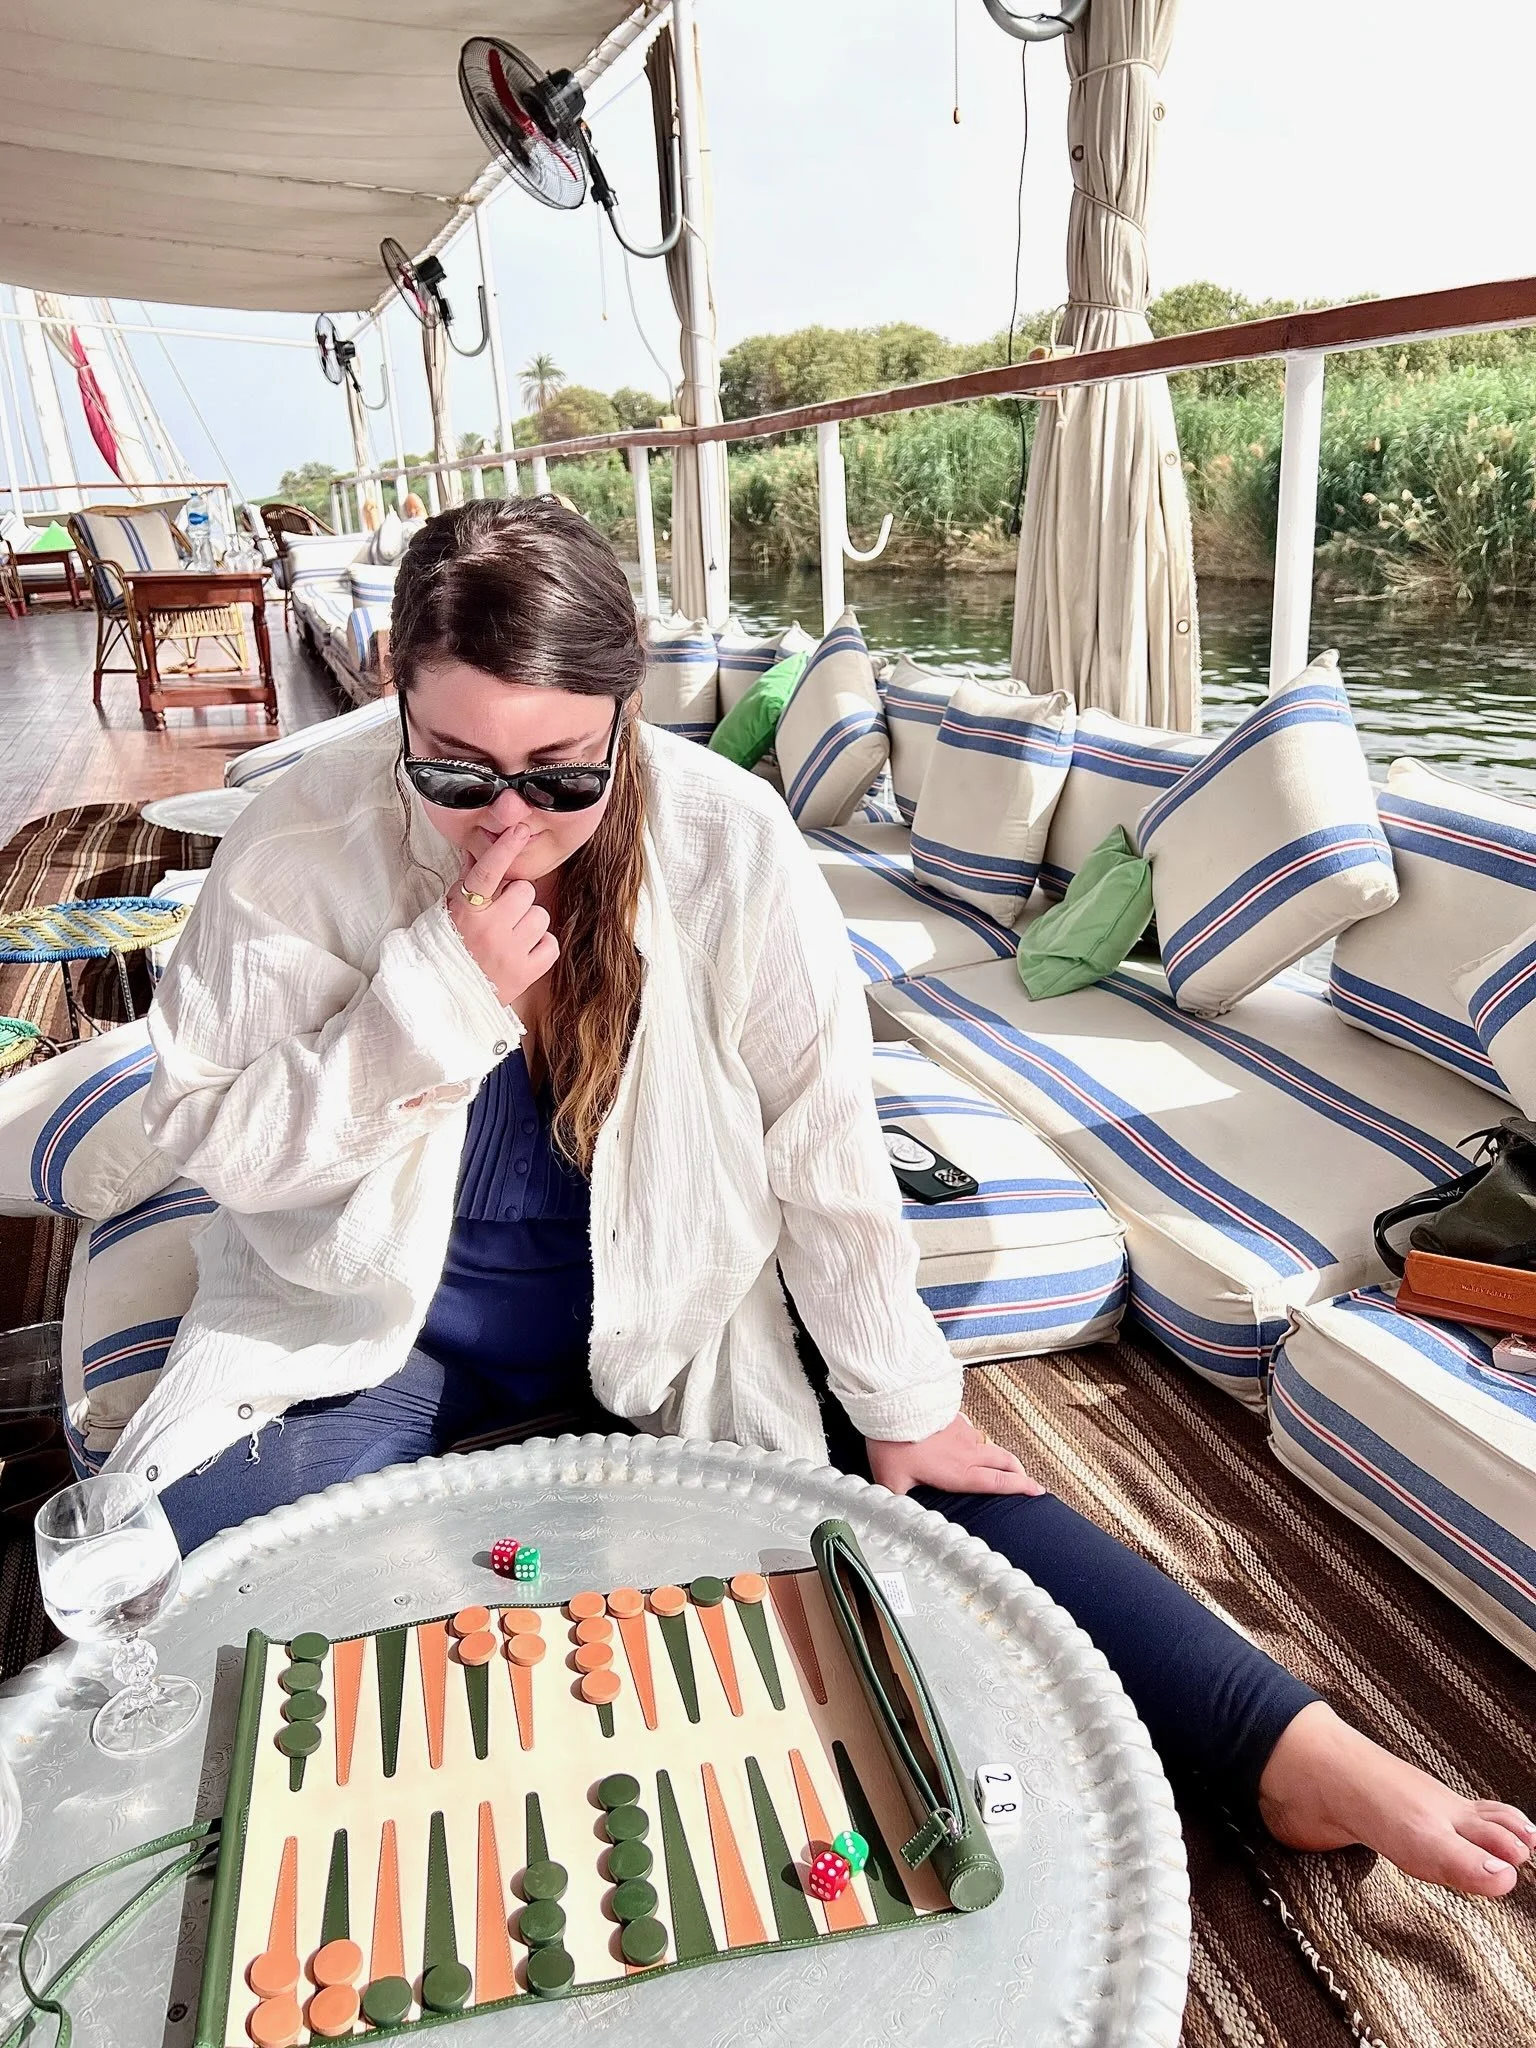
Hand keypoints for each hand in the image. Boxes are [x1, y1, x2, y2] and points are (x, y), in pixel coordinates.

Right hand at [447, 821, 559, 1011]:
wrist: (443, 996)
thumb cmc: (446, 948)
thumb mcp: (448, 911)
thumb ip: (466, 882)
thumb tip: (473, 850)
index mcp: (466, 911)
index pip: (488, 872)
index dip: (504, 849)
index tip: (519, 828)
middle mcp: (489, 929)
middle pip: (524, 891)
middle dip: (516, 900)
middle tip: (501, 917)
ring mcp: (509, 952)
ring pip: (540, 916)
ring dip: (529, 924)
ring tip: (509, 938)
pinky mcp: (526, 973)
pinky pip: (551, 944)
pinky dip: (540, 947)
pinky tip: (521, 953)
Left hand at [865, 1414, 1044, 1498]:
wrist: (893, 1402)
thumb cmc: (894, 1441)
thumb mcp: (893, 1481)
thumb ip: (898, 1502)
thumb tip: (896, 1516)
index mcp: (960, 1471)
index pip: (999, 1482)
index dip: (1021, 1488)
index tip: (1037, 1491)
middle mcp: (968, 1450)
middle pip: (1006, 1461)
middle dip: (1020, 1472)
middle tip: (1026, 1480)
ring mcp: (963, 1430)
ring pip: (990, 1445)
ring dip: (998, 1456)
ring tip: (996, 1465)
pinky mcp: (954, 1415)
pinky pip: (971, 1430)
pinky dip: (975, 1440)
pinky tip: (964, 1442)